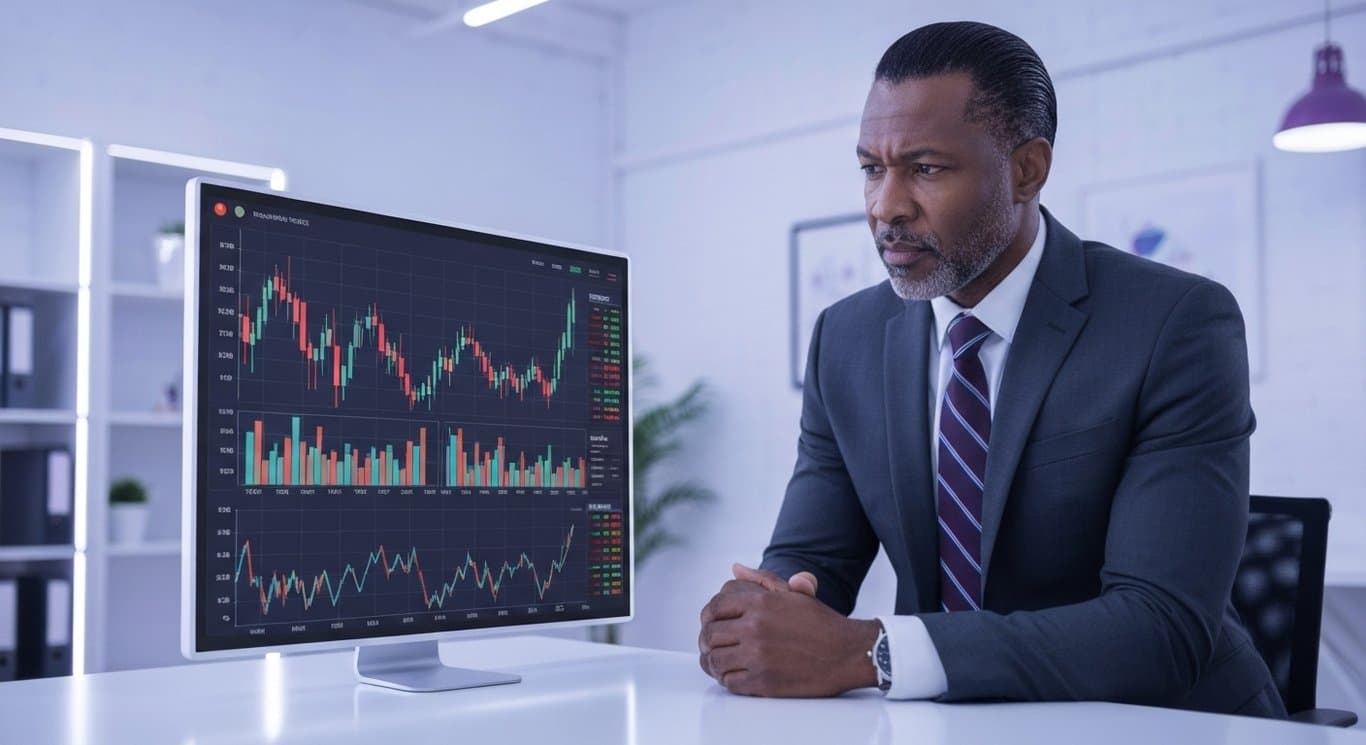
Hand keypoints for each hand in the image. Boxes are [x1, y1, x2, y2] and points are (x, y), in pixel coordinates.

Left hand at [697, 564, 878, 696]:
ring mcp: (757, 656)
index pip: (715, 606)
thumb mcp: (793, 594)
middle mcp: (755, 628)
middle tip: (714, 644)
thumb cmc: (821, 623)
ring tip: (720, 660)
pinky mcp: (763, 682)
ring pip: (715, 660)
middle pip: (710, 634)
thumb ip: (761, 580)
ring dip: (714, 661)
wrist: (848, 653)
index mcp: (760, 603)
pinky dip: (726, 679)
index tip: (712, 622)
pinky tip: (734, 674)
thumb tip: (735, 569)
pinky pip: (729, 682)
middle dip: (708, 639)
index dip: (709, 615)